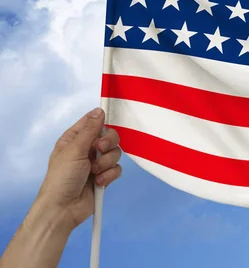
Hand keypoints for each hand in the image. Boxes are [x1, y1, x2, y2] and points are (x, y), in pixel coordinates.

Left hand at [36, 107, 122, 229]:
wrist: (64, 208)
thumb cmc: (62, 177)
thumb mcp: (74, 150)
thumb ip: (90, 130)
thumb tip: (99, 111)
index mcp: (75, 139)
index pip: (93, 123)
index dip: (101, 124)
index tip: (103, 128)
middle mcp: (86, 149)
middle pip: (109, 137)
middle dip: (108, 145)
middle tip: (99, 151)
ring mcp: (96, 163)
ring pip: (115, 153)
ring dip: (107, 163)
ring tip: (95, 172)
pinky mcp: (104, 176)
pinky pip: (117, 168)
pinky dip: (109, 175)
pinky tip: (99, 182)